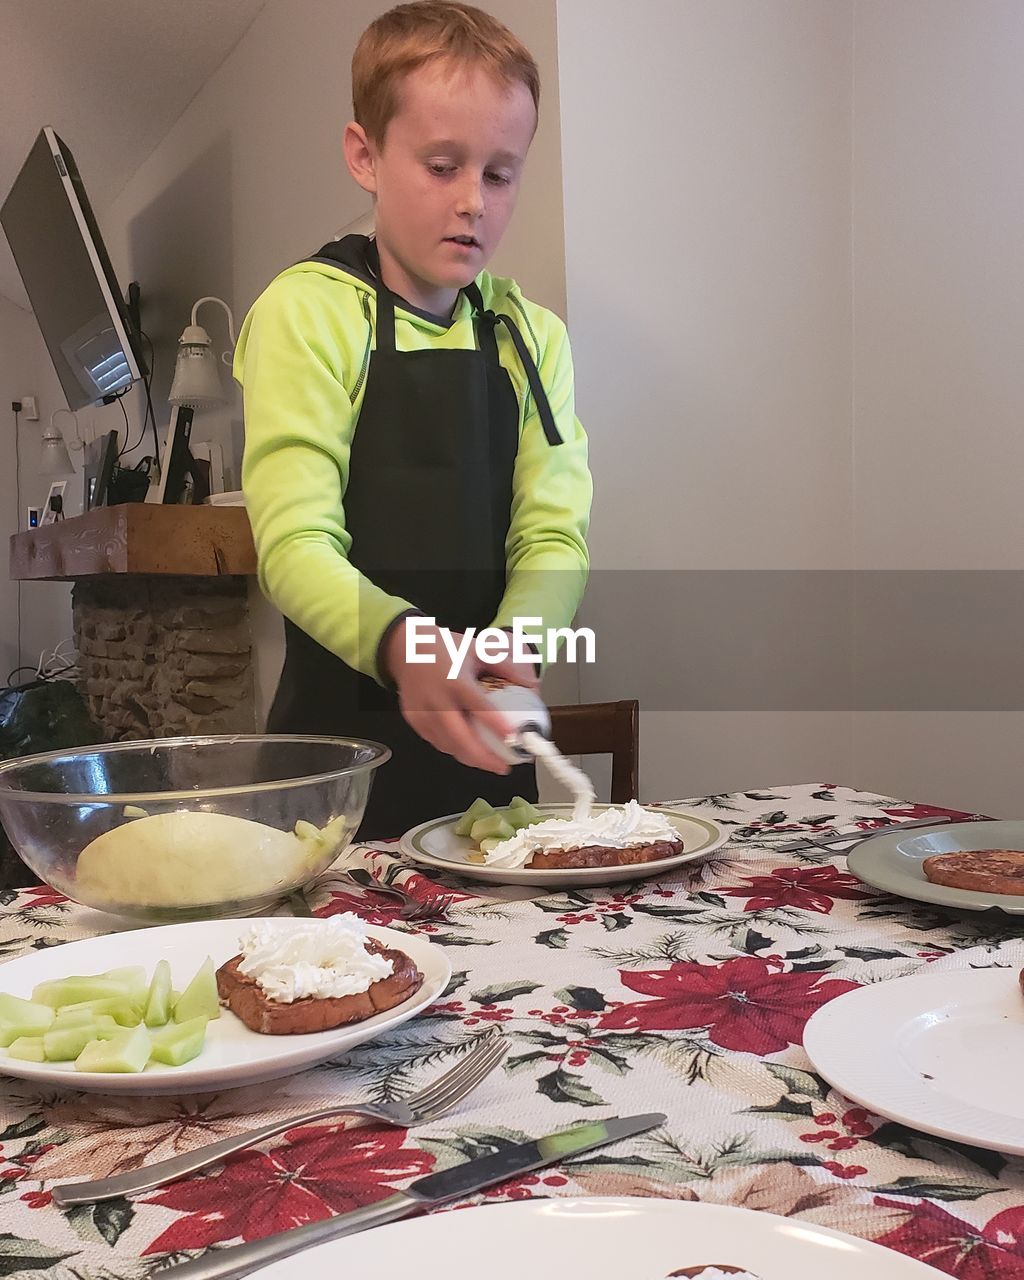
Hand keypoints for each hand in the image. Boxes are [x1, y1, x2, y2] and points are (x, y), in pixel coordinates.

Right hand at [381, 621, 539, 772]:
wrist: (405, 647)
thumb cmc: (445, 649)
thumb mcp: (478, 649)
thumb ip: (506, 667)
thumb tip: (532, 685)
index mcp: (455, 679)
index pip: (478, 705)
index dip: (496, 724)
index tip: (512, 738)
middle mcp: (437, 698)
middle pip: (459, 737)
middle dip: (483, 758)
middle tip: (503, 766)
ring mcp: (422, 712)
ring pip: (448, 746)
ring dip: (470, 758)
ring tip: (490, 762)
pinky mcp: (414, 721)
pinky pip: (437, 742)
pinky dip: (454, 750)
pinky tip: (469, 750)